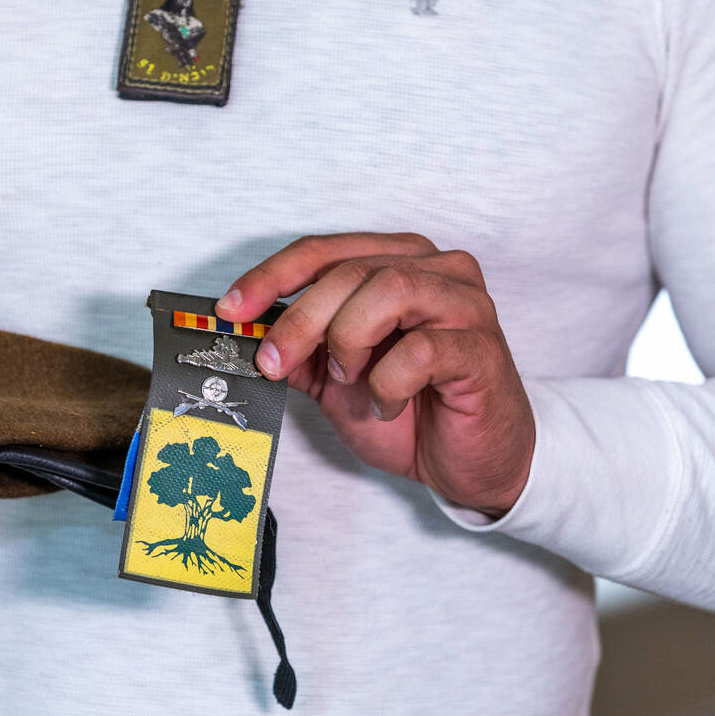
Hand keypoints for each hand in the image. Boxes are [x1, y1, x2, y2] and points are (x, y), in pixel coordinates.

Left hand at [216, 233, 533, 517]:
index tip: (231, 310)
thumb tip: (243, 333)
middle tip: (275, 362)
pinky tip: (387, 404)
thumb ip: (297, 349)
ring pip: (389, 290)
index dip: (271, 276)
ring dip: (349, 340)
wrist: (469, 464)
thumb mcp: (334, 378)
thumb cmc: (410, 411)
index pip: (323, 250)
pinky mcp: (483, 348)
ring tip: (349, 379)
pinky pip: (421, 350)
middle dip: (300, 319)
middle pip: (350, 270)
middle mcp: (437, 269)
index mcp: (397, 261)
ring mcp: (465, 304)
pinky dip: (387, 383)